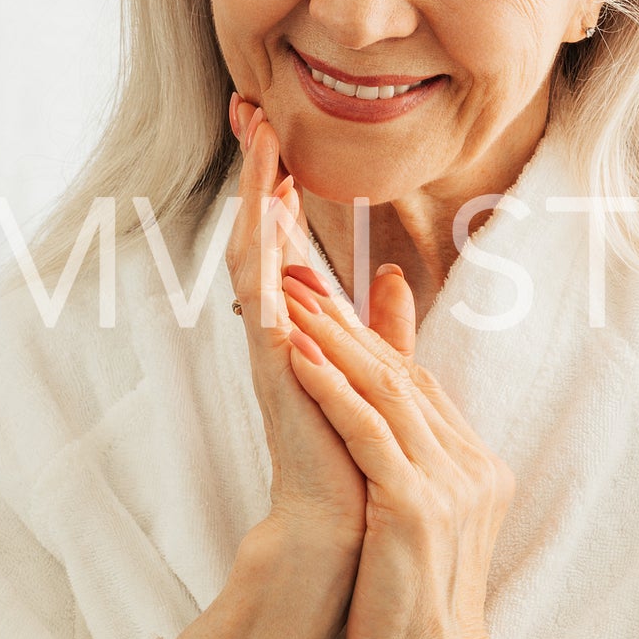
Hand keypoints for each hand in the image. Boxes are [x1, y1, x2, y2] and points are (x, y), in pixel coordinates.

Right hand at [226, 93, 365, 558]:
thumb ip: (380, 325)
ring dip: (257, 197)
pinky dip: (263, 259)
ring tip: (259, 140)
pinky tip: (266, 218)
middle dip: (256, 172)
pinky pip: (264, 303)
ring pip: (255, 255)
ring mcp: (271, 348)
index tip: (272, 126)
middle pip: (258, 232)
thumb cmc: (353, 459)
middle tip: (249, 108)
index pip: (282, 238)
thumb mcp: (373, 372)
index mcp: (298, 326)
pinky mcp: (278, 371)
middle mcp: (276, 329)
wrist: (345, 529)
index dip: (277, 184)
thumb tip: (388, 275)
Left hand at [277, 266, 515, 638]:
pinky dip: (333, 387)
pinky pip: (368, 431)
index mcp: (479, 469)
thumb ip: (408, 471)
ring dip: (336, 339)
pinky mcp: (414, 507)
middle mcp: (473, 468)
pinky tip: (299, 355)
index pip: (424, 385)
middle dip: (350, 321)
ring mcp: (449, 486)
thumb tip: (384, 439)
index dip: (376, 337)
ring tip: (293, 297)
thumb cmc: (414, 612)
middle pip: (406, 375)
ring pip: (388, 391)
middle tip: (301, 274)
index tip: (329, 296)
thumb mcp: (419, 526)